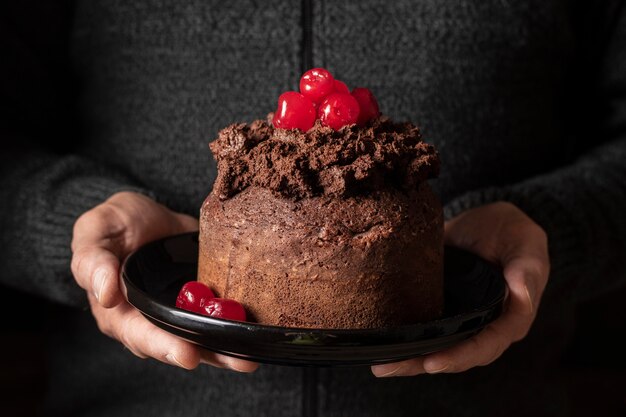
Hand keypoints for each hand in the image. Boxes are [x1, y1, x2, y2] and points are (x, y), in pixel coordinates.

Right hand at [71, 191, 257, 372]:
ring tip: (251, 357)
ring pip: (203, 338)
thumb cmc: (114, 225)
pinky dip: (237, 325)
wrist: (146, 213)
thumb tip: (104, 293)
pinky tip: (257, 330)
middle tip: (235, 360)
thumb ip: (93, 260)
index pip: (140, 335)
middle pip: (178, 344)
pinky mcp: (204, 300)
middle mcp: (152, 320)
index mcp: (120, 311)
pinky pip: (219, 318)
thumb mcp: (95, 232)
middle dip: (207, 353)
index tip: (187, 355)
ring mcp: (180, 312)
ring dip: (228, 350)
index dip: (163, 346)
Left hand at [371, 201, 549, 376]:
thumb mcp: (527, 247)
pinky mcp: (442, 309)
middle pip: (454, 354)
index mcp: (509, 320)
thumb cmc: (516, 236)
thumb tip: (523, 297)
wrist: (492, 222)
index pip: (485, 346)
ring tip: (379, 365)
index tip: (433, 362)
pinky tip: (380, 344)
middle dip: (421, 363)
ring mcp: (461, 320)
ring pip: (435, 346)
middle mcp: (484, 327)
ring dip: (407, 358)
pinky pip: (424, 329)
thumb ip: (526, 272)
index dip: (459, 356)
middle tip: (389, 367)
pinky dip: (404, 337)